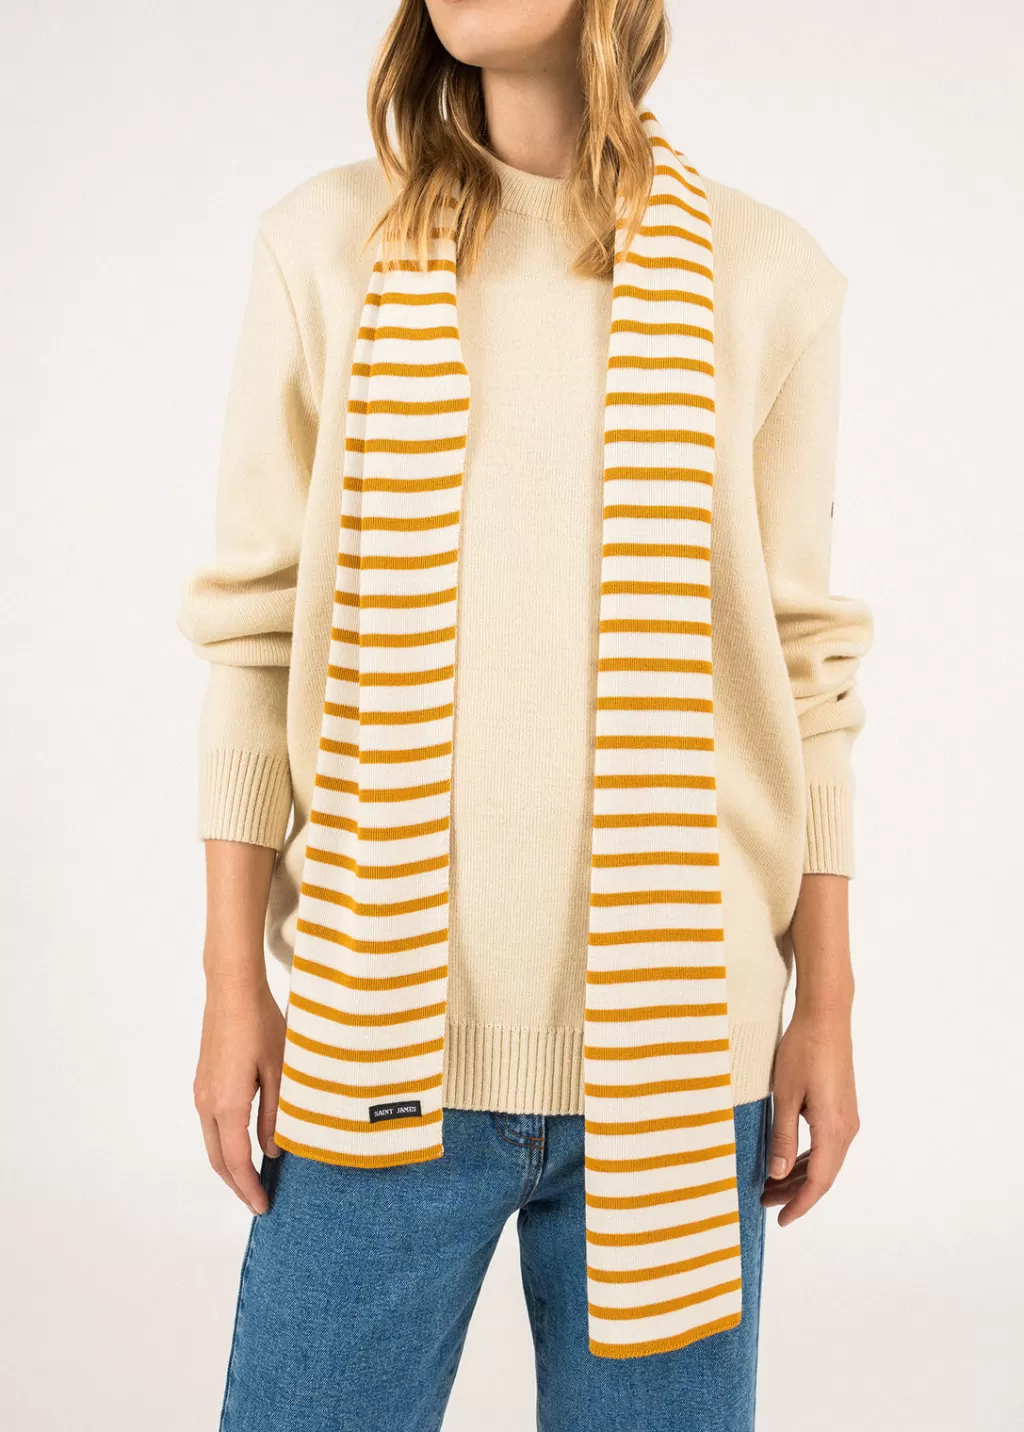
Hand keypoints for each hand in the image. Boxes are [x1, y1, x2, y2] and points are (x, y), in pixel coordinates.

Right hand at [193, 975, 285, 1214]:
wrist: (231, 989)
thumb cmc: (260, 1025)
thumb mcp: (279, 1072)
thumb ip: (275, 1115)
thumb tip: (273, 1150)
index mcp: (227, 1104)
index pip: (236, 1161)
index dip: (249, 1188)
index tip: (264, 1207)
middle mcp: (207, 1104)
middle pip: (218, 1159)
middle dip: (237, 1185)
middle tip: (259, 1203)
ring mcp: (202, 1093)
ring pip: (213, 1143)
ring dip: (230, 1166)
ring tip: (254, 1180)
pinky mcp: (204, 1082)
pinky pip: (212, 1125)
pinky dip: (226, 1145)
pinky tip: (244, 1145)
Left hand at [760, 1004, 858, 1225]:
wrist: (827, 1017)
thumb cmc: (803, 1051)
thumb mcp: (785, 1095)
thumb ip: (782, 1137)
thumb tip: (777, 1175)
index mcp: (833, 1130)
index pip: (818, 1182)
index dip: (799, 1205)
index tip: (781, 1220)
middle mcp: (846, 1129)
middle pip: (823, 1175)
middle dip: (795, 1193)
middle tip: (764, 1202)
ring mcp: (847, 1119)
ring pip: (825, 1161)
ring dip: (800, 1176)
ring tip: (771, 1185)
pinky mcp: (842, 1108)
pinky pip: (827, 1145)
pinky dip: (808, 1158)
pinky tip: (788, 1159)